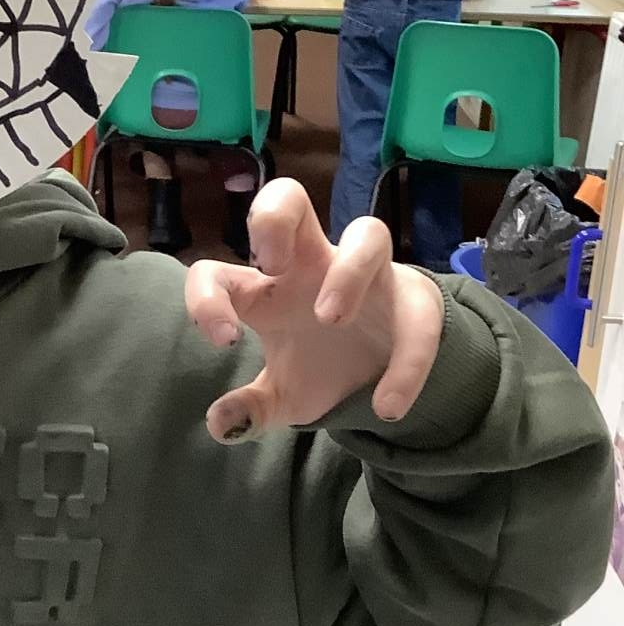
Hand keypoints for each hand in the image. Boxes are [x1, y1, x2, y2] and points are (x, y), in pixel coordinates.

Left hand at [185, 181, 444, 441]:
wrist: (384, 373)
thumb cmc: (321, 363)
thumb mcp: (284, 395)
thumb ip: (253, 410)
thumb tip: (220, 426)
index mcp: (267, 289)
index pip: (216, 271)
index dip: (207, 296)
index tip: (223, 338)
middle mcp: (312, 266)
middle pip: (289, 199)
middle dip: (274, 218)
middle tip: (272, 267)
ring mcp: (367, 275)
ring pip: (367, 233)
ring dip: (348, 272)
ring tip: (330, 318)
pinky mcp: (414, 300)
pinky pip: (419, 317)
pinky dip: (405, 363)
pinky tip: (388, 407)